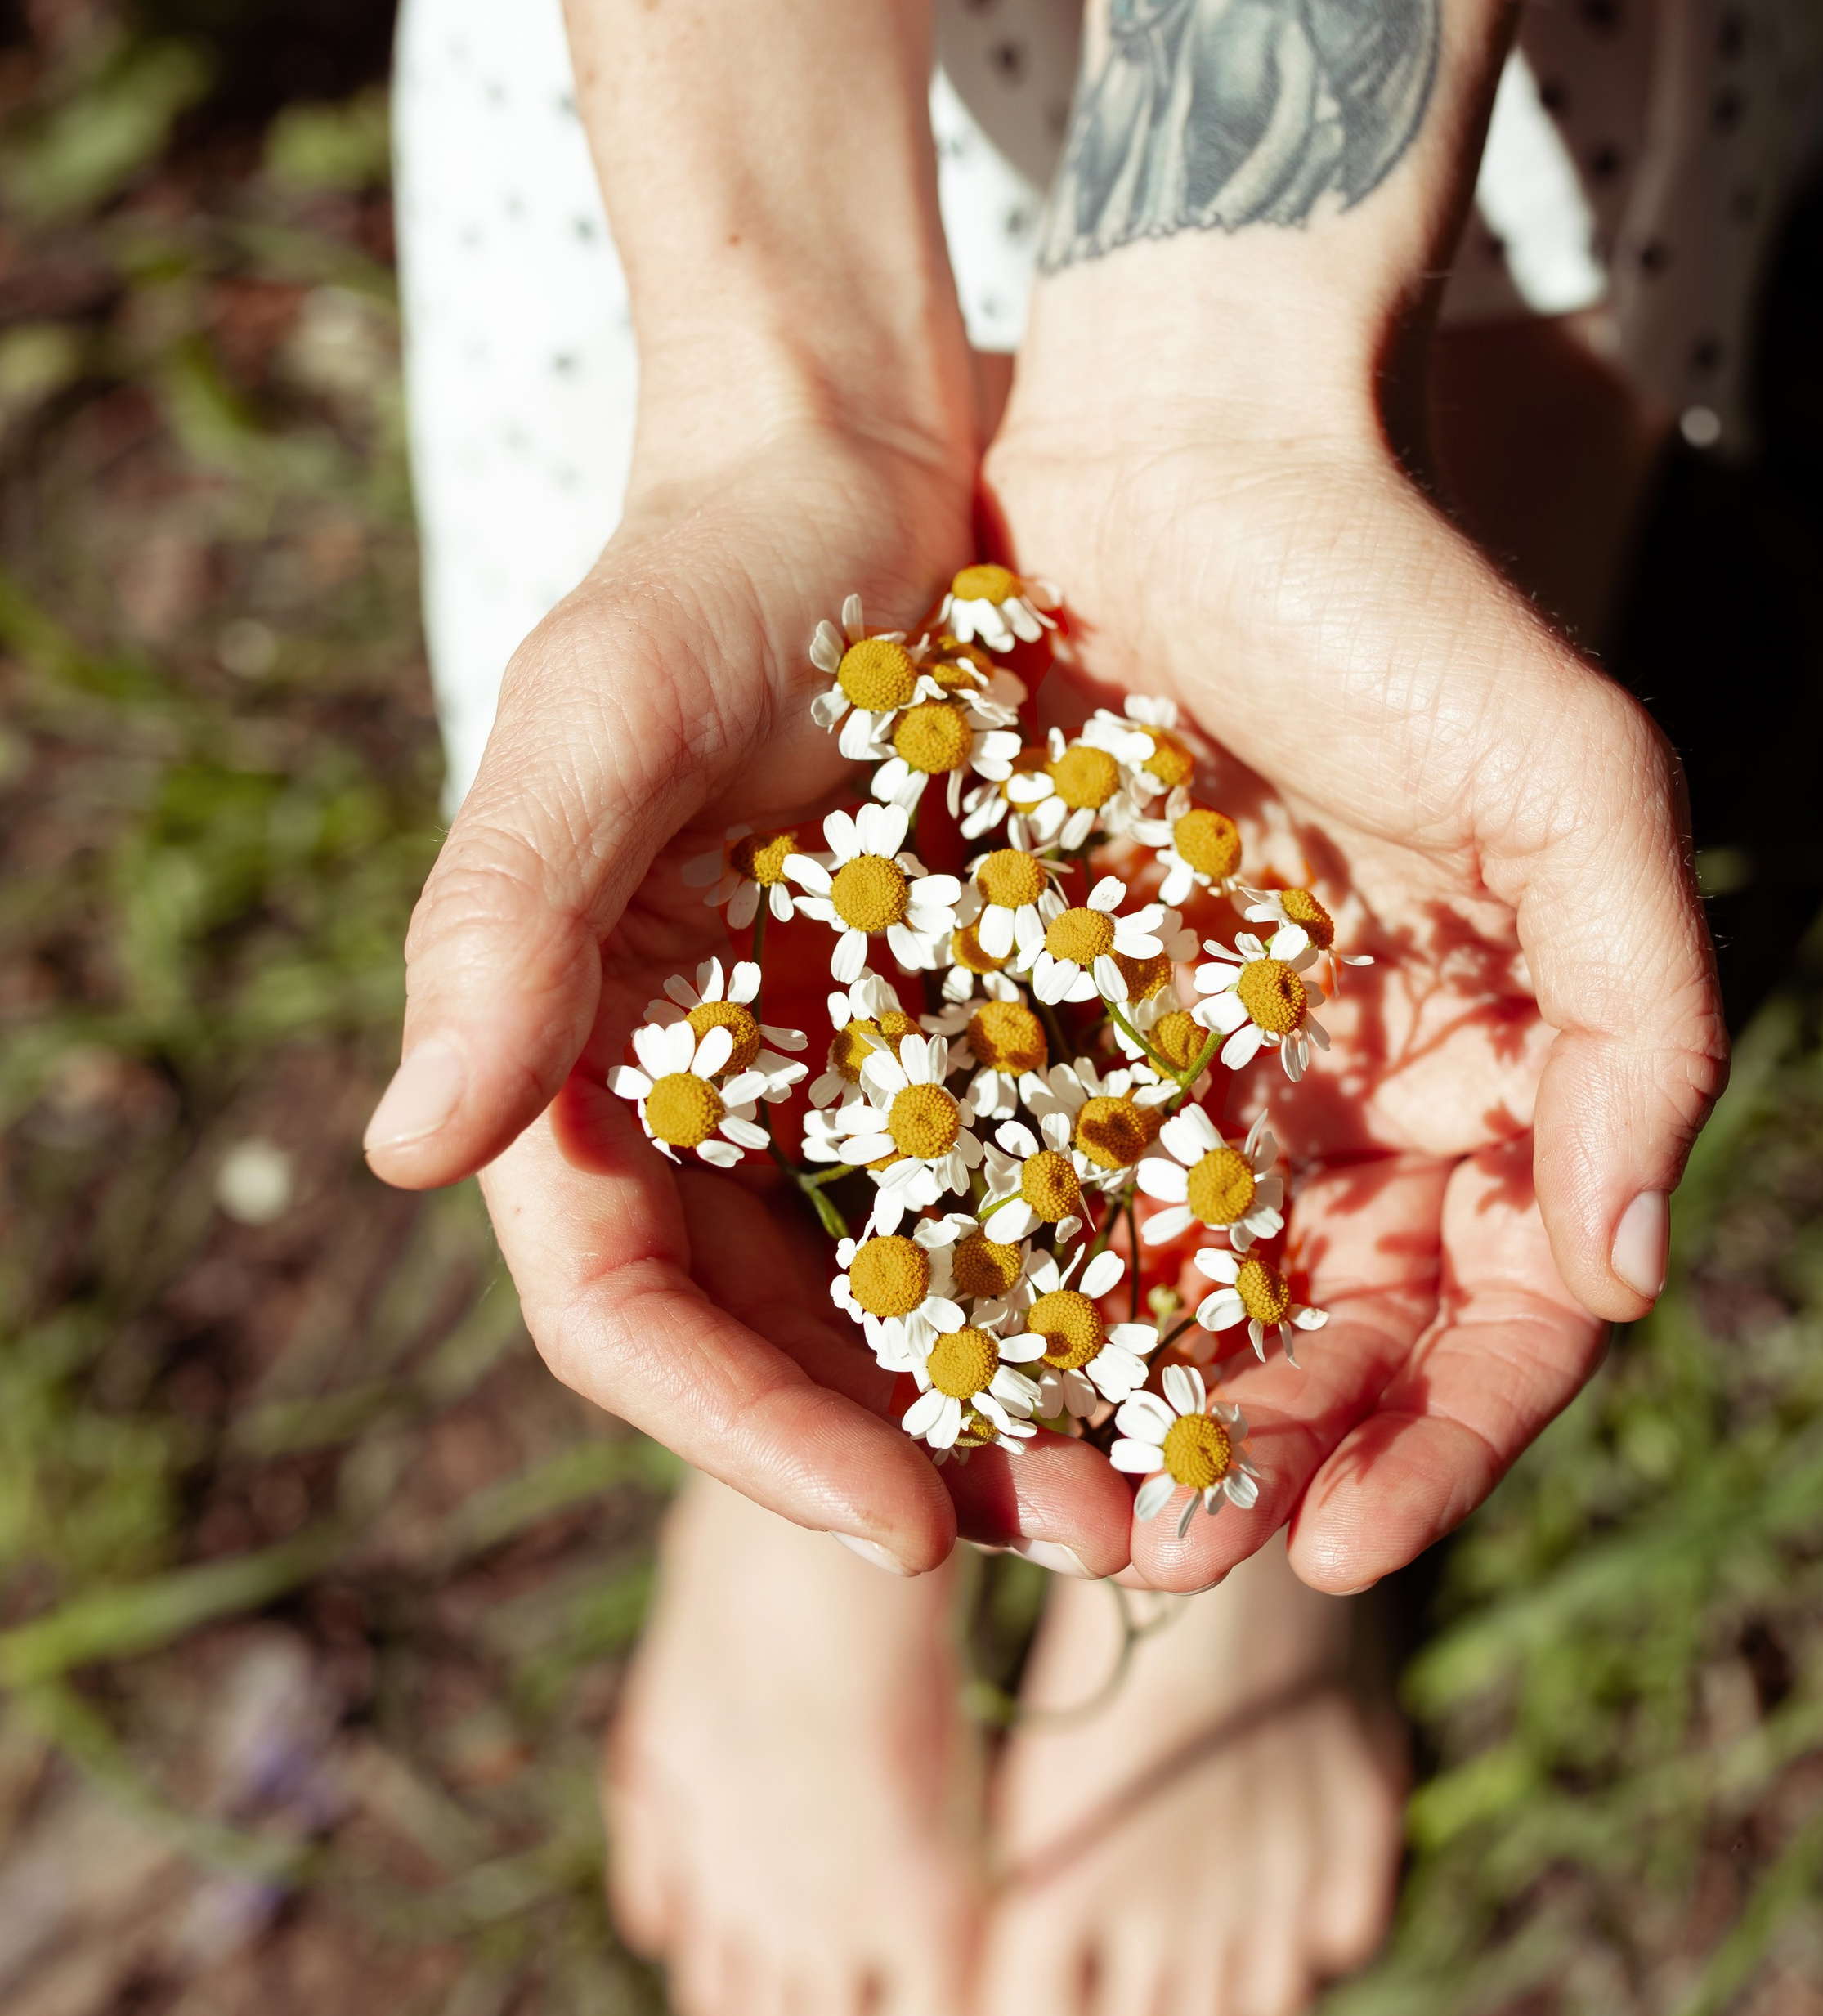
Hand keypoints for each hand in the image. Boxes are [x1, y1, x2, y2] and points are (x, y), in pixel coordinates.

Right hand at [362, 319, 1130, 1575]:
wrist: (856, 468)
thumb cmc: (698, 576)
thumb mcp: (593, 724)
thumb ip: (498, 927)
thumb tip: (403, 1156)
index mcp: (577, 1075)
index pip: (630, 1316)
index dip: (750, 1437)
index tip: (903, 1529)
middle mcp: (702, 1112)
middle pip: (791, 1351)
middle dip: (921, 1466)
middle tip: (1091, 1546)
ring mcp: (841, 1086)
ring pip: (925, 1301)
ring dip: (1038, 1408)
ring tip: (1177, 1490)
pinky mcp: (972, 1035)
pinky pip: (1037, 1189)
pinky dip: (1112, 1271)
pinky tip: (1226, 1330)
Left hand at [984, 264, 1726, 1592]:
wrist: (1185, 436)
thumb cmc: (1403, 601)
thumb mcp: (1575, 790)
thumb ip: (1639, 1028)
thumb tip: (1629, 1277)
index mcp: (1496, 1072)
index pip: (1495, 1314)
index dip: (1435, 1443)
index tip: (1336, 1543)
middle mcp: (1357, 1099)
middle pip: (1330, 1340)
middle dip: (1263, 1459)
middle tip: (1169, 1553)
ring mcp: (1205, 1069)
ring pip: (1179, 1297)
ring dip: (1126, 1417)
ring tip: (1058, 1513)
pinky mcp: (1057, 1018)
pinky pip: (1037, 1190)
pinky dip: (1012, 1290)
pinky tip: (955, 1375)